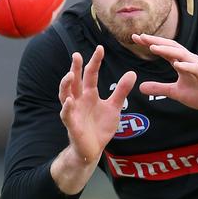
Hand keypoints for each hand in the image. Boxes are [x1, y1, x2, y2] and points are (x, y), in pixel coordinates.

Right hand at [58, 46, 135, 162]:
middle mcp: (79, 100)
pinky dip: (66, 107)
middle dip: (75, 68)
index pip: (90, 74)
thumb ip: (121, 91)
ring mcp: (73, 111)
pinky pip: (66, 114)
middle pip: (75, 81)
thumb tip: (132, 73)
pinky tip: (68, 100)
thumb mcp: (114, 107)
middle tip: (76, 55)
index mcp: (89, 94)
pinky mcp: (71, 125)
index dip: (95, 61)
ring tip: (70, 74)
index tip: (100, 48)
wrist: (93, 150)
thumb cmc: (100, 127)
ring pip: (65, 95)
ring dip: (66, 85)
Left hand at [132, 34, 197, 113]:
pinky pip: (195, 69)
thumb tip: (141, 87)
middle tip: (140, 36)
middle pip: (171, 47)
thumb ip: (159, 88)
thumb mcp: (176, 92)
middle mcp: (189, 60)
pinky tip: (176, 65)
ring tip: (153, 47)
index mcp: (182, 62)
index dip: (150, 43)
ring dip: (167, 50)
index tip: (135, 38)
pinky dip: (186, 66)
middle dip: (155, 41)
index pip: (164, 50)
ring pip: (181, 54)